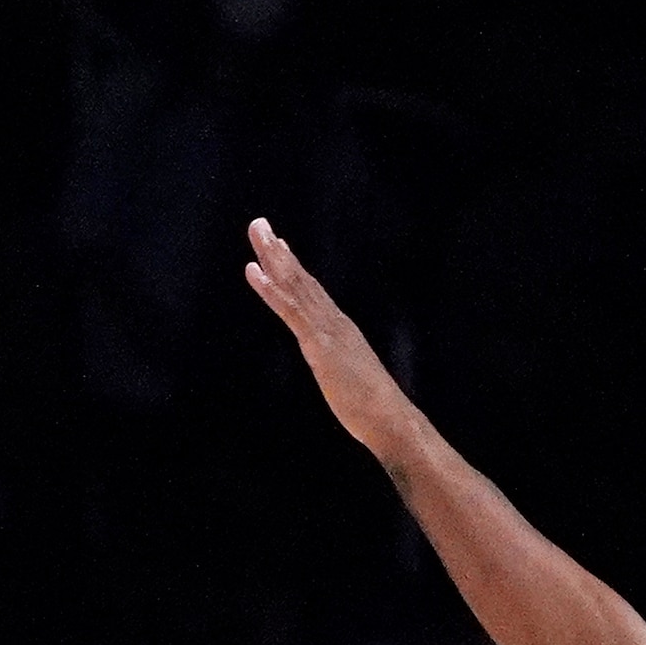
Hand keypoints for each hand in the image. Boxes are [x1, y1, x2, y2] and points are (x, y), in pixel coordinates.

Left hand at [241, 221, 420, 460]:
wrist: (391, 420)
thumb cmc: (373, 409)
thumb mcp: (351, 382)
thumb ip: (341, 370)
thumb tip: (339, 373)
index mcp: (340, 329)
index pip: (312, 292)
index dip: (292, 268)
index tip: (278, 246)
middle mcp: (335, 321)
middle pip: (301, 279)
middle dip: (278, 251)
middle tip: (259, 224)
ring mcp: (327, 330)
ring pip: (295, 285)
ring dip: (273, 258)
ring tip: (257, 232)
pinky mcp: (319, 345)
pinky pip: (290, 311)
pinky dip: (271, 290)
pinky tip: (254, 272)